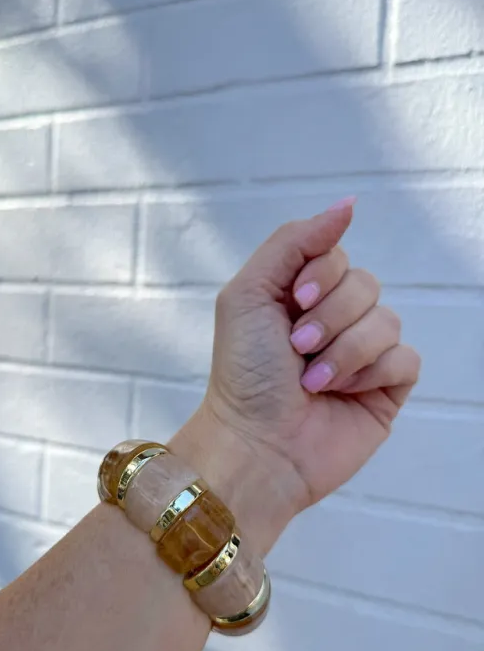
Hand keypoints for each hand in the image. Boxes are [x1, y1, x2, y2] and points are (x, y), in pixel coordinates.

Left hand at [171, 199, 420, 553]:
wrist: (257, 445)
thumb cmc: (244, 374)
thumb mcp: (249, 293)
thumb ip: (293, 242)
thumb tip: (347, 206)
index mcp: (300, 295)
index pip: (336, 254)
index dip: (321, 275)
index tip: (293, 303)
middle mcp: (334, 320)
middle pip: (365, 283)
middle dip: (329, 318)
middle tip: (297, 349)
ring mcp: (362, 354)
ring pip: (387, 320)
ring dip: (345, 351)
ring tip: (314, 381)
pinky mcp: (385, 388)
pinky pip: (405, 358)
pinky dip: (372, 373)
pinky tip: (343, 393)